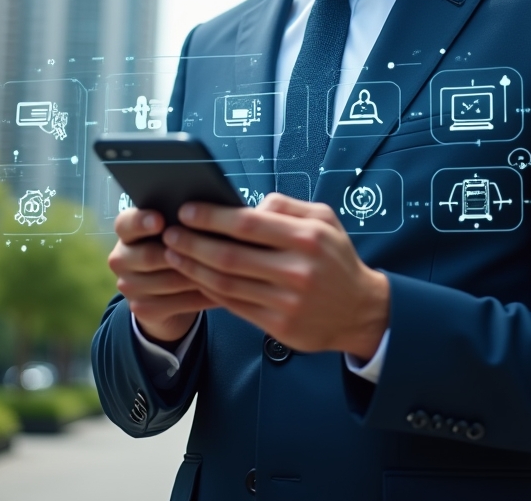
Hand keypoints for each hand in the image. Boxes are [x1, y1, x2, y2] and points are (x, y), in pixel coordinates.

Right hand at [109, 208, 218, 344]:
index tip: (161, 220)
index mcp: (126, 231)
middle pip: (149, 256)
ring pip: (167, 281)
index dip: (142, 222)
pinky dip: (202, 296)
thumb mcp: (175, 228)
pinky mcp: (142, 309)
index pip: (126, 223)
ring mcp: (129, 286)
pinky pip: (176, 303)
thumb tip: (205, 210)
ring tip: (226, 268)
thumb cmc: (176, 245)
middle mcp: (121, 258)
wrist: (165, 289)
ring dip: (198, 275)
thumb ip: (181, 219)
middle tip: (209, 247)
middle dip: (181, 252)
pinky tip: (224, 290)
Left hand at [161, 193, 389, 359]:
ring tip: (173, 255)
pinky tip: (196, 278)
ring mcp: (287, 301)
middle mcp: (297, 270)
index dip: (212, 217)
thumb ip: (287, 206)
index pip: (248, 224)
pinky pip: (234, 306)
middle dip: (192, 243)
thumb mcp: (324, 219)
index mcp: (307, 238)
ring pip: (226, 283)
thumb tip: (249, 204)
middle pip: (230, 255)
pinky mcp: (279, 325)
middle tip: (170, 234)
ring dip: (193, 268)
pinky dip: (210, 290)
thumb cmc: (335, 258)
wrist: (360, 311)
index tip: (187, 211)